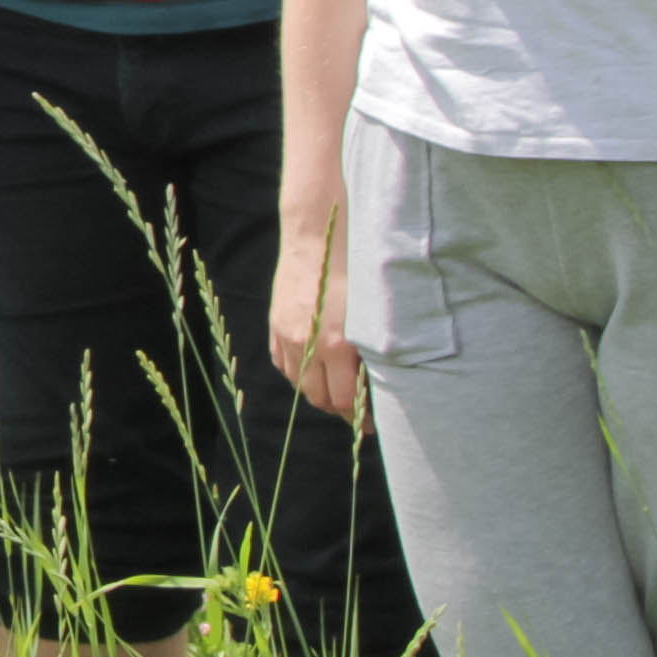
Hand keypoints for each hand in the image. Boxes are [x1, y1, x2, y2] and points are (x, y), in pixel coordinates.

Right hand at [266, 205, 368, 422]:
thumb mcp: (373, 312)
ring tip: (337, 390)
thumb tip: (382, 381)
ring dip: (317, 392)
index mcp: (336, 344)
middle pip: (319, 397)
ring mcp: (286, 334)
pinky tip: (312, 369)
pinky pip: (282, 363)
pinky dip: (297, 372)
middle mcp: (307, 344)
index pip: (344, 400)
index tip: (373, 423)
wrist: (317, 234)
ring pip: (298, 383)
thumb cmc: (356, 268)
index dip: (360, 418)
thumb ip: (373, 348)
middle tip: (358, 411)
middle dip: (339, 410)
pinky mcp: (275, 324)